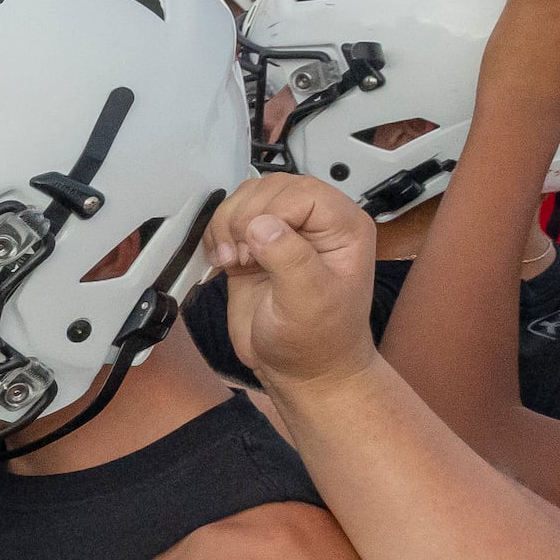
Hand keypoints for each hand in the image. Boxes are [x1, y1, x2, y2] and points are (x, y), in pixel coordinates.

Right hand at [203, 174, 386, 392]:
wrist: (300, 371)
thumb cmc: (317, 343)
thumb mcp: (309, 302)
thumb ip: (290, 259)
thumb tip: (261, 226)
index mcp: (343, 228)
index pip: (303, 192)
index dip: (272, 212)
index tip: (258, 247)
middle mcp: (316, 224)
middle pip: (271, 187)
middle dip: (245, 216)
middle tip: (241, 254)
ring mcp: (285, 233)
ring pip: (247, 198)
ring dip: (227, 224)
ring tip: (232, 259)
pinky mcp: (257, 246)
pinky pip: (230, 218)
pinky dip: (216, 234)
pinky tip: (223, 261)